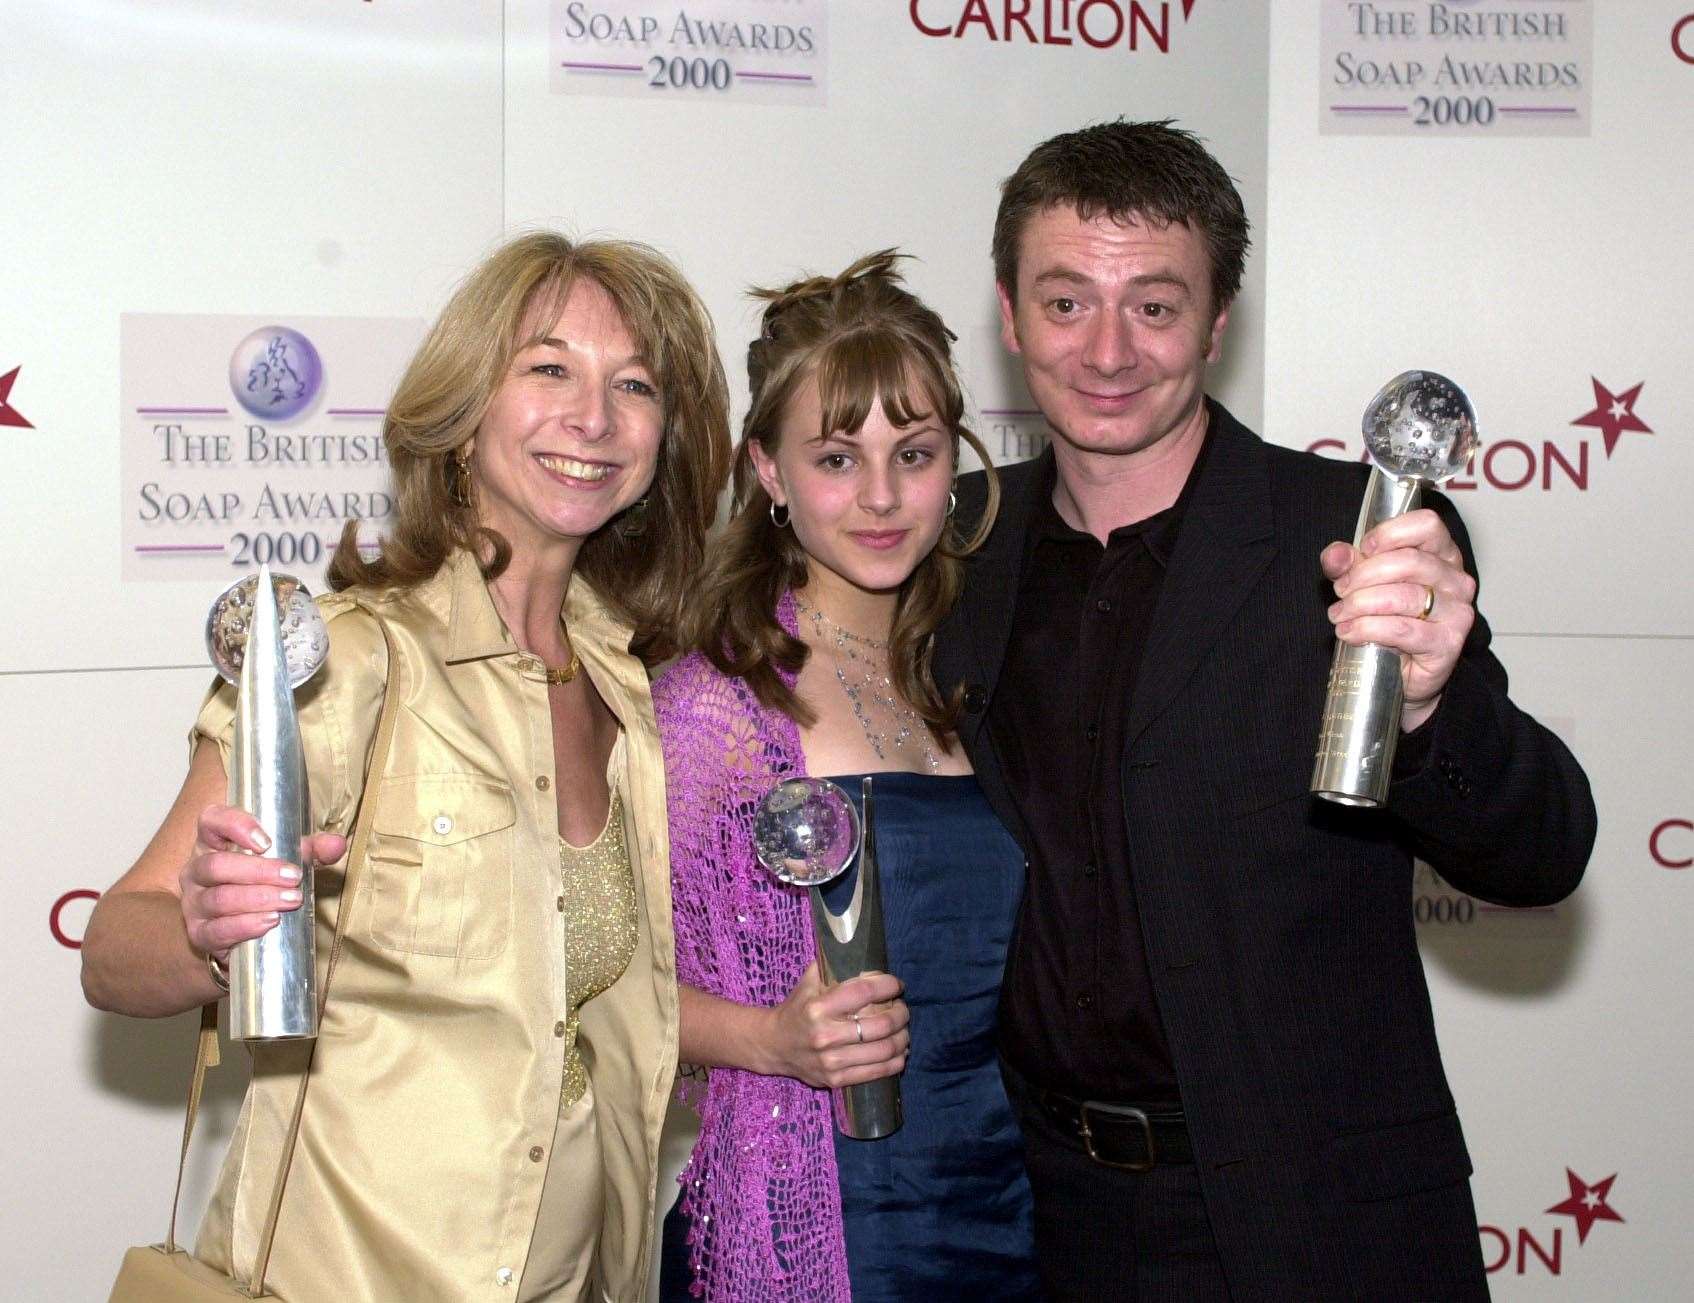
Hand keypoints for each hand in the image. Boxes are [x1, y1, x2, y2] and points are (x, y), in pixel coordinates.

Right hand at [180, 804, 345, 961]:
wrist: (243, 927)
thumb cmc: (263, 882)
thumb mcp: (287, 860)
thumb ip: (311, 850)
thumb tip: (337, 843)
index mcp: (214, 841)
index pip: (212, 820)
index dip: (235, 825)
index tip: (266, 841)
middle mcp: (196, 869)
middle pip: (216, 865)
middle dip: (258, 871)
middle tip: (293, 877)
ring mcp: (194, 903)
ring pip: (219, 899)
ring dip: (259, 899)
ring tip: (291, 900)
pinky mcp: (199, 933)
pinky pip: (217, 930)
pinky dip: (245, 926)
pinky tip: (269, 922)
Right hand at [765, 961, 909, 1089]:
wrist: (773, 1045)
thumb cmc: (797, 1008)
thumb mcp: (809, 981)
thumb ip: (833, 965)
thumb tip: (863, 950)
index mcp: (819, 1007)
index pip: (865, 992)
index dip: (888, 986)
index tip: (896, 985)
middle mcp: (825, 1035)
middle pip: (881, 1024)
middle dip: (901, 1014)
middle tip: (902, 1008)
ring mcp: (832, 1061)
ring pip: (885, 1050)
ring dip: (902, 1038)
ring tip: (903, 1029)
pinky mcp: (836, 1080)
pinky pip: (878, 1072)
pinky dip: (895, 1061)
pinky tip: (899, 1052)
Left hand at [1322, 507, 1475, 731]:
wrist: (1402, 673)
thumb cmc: (1388, 620)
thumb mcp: (1362, 584)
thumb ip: (1347, 564)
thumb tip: (1336, 555)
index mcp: (1441, 554)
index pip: (1426, 525)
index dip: (1389, 534)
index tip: (1363, 550)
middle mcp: (1456, 580)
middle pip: (1409, 561)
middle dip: (1363, 576)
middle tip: (1341, 592)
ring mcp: (1457, 612)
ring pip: (1404, 596)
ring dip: (1360, 604)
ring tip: (1339, 615)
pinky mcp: (1449, 643)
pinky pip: (1403, 630)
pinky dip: (1368, 629)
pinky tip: (1349, 632)